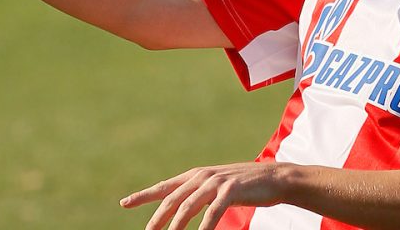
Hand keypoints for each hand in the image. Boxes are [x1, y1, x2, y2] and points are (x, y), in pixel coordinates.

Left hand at [121, 162, 289, 229]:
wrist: (275, 177)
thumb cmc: (245, 186)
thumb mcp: (217, 188)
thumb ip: (198, 194)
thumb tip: (180, 207)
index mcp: (196, 175)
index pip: (165, 187)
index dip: (143, 195)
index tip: (124, 203)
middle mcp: (202, 176)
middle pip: (172, 199)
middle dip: (157, 219)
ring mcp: (216, 182)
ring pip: (188, 206)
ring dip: (176, 226)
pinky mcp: (230, 190)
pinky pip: (212, 212)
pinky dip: (204, 226)